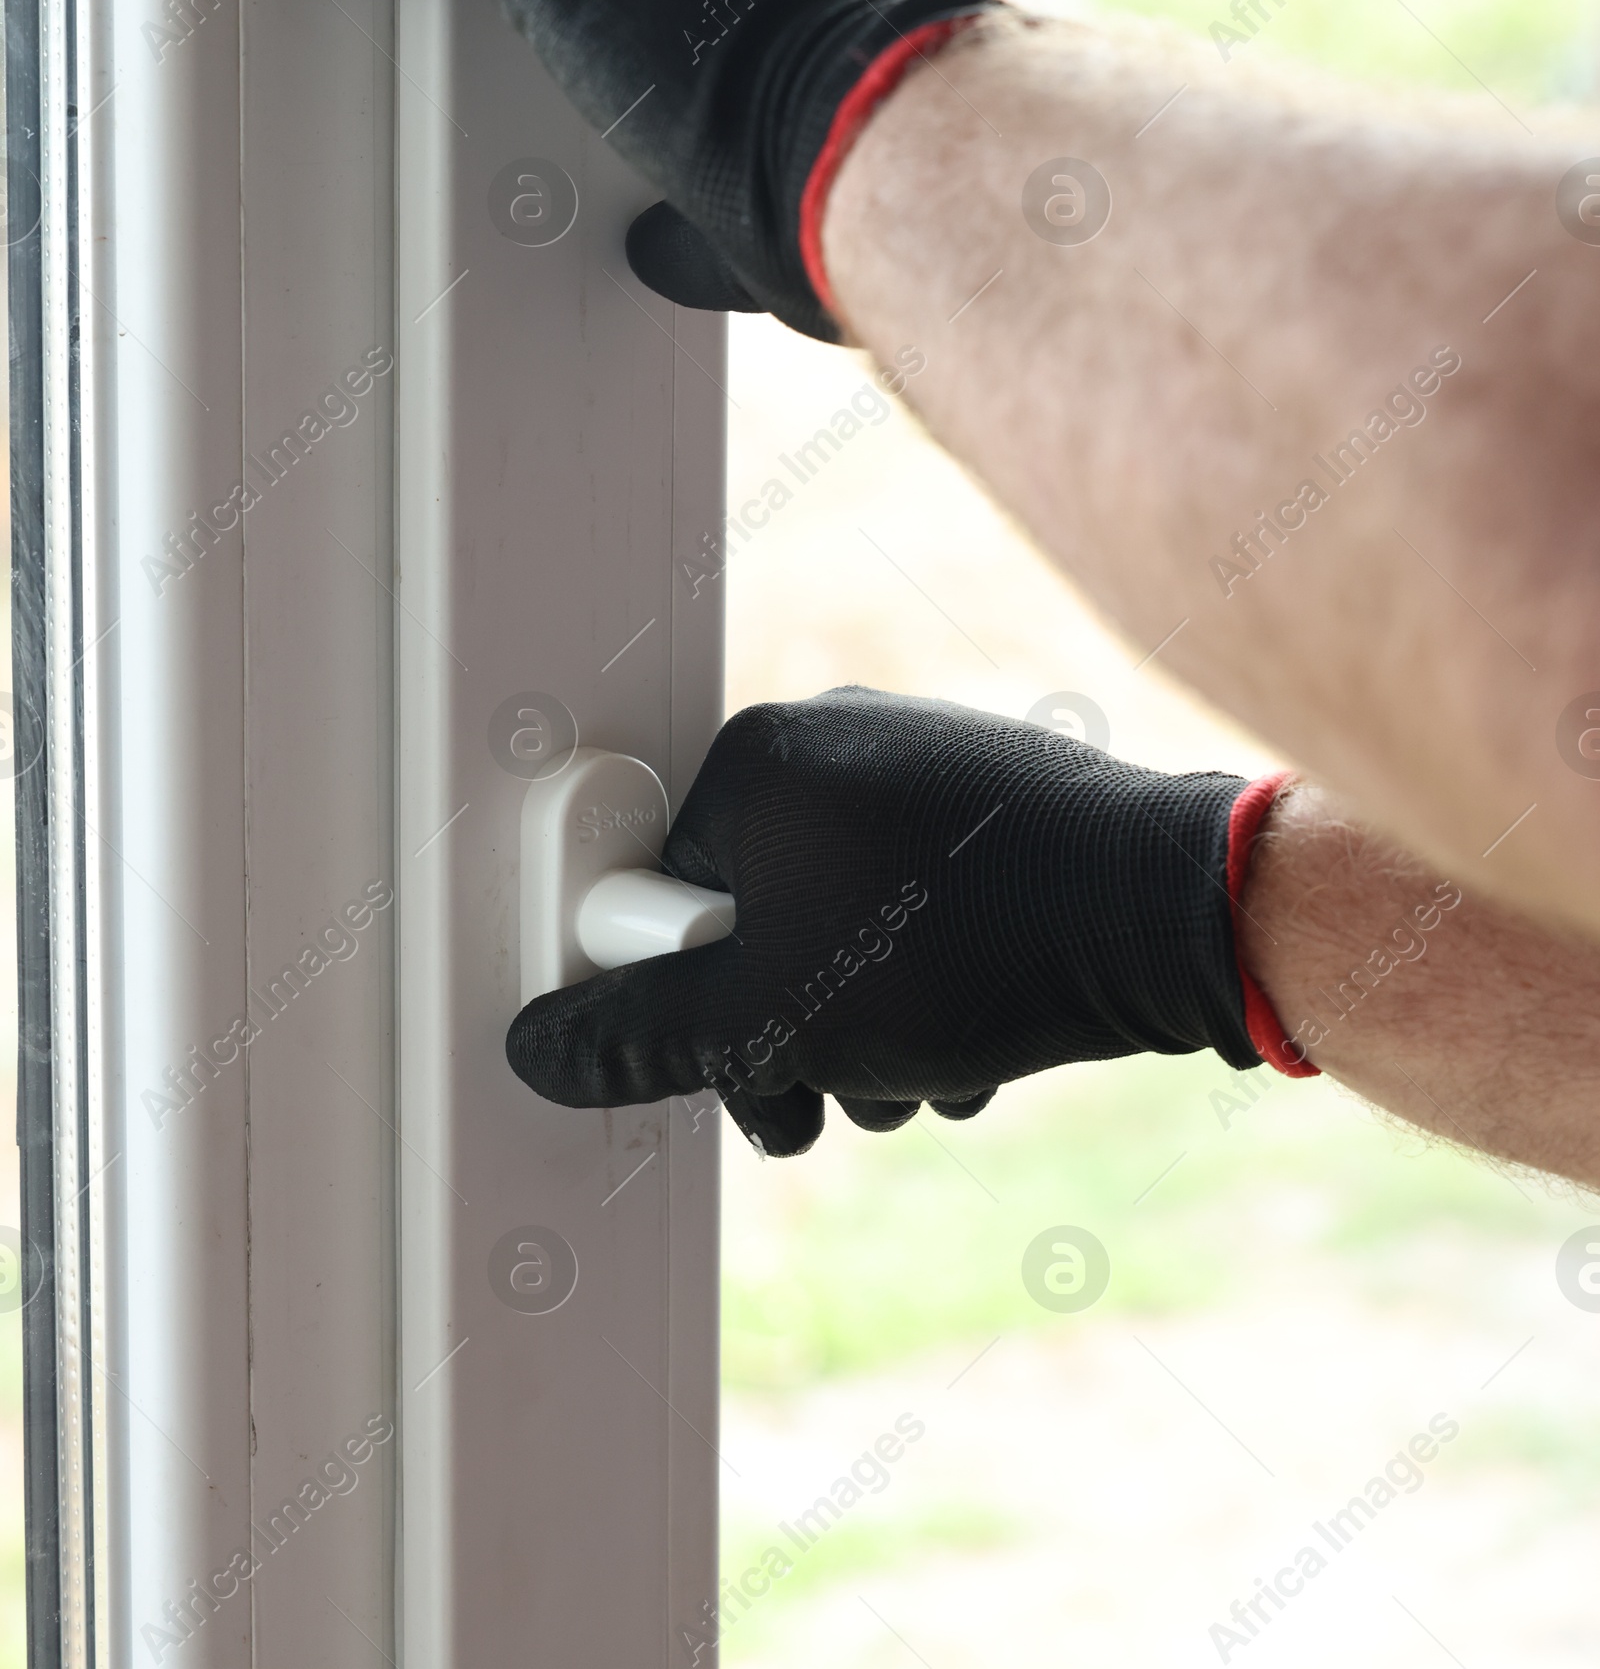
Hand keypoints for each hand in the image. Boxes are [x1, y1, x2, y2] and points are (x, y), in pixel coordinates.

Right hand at [505, 688, 1261, 1155]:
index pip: (662, 899)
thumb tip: (542, 1044)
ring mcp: (926, 767)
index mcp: (758, 760)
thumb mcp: (770, 1017)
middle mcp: (837, 740)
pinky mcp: (997, 807)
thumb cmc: (964, 946)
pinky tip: (979, 1045)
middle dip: (786, 1038)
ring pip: (845, 932)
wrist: (1167, 916)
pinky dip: (935, 988)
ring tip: (922, 1080)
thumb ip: (642, 1034)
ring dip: (865, 1031)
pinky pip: (924, 912)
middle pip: (755, 921)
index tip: (741, 1062)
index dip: (691, 1004)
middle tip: (822, 1109)